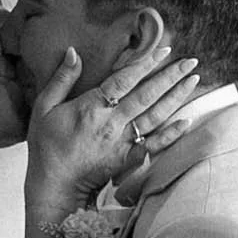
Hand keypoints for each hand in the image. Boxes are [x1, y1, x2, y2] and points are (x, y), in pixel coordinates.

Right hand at [27, 43, 202, 217]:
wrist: (54, 188)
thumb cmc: (46, 148)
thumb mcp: (44, 108)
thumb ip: (60, 79)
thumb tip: (73, 52)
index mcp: (92, 108)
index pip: (124, 79)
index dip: (145, 63)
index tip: (165, 50)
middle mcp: (112, 124)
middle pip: (147, 95)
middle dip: (171, 76)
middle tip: (191, 62)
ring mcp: (122, 143)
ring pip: (155, 116)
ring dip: (176, 98)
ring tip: (193, 81)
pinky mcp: (128, 161)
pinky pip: (154, 145)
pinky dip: (171, 134)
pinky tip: (186, 121)